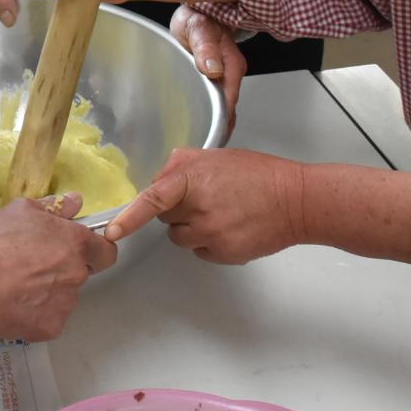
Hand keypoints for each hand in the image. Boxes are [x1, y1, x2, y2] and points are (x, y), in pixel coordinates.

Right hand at [0, 194, 117, 341]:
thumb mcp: (21, 210)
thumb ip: (53, 205)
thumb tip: (73, 201)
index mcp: (75, 243)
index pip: (106, 251)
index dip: (95, 250)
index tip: (80, 250)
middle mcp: (77, 273)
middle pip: (81, 273)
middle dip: (63, 269)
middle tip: (35, 264)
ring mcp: (66, 302)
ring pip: (64, 296)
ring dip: (49, 291)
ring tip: (19, 284)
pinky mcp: (52, 326)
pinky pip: (49, 318)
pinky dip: (36, 313)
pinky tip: (16, 303)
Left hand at [104, 148, 306, 264]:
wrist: (296, 201)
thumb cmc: (260, 175)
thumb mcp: (217, 157)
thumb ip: (183, 164)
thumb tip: (160, 176)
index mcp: (194, 179)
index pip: (153, 199)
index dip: (130, 216)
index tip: (113, 231)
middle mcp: (199, 209)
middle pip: (165, 217)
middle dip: (177, 209)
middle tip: (205, 197)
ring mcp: (211, 234)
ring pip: (180, 237)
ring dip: (192, 227)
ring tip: (221, 213)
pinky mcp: (223, 254)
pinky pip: (200, 251)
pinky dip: (209, 242)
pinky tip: (230, 227)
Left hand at [170, 5, 246, 134]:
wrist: (197, 12)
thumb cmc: (198, 18)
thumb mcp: (198, 28)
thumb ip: (204, 47)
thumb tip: (213, 68)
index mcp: (231, 65)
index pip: (229, 102)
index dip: (222, 122)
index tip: (212, 138)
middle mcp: (231, 74)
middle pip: (229, 110)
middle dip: (219, 129)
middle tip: (204, 149)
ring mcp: (225, 77)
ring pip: (223, 107)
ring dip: (215, 122)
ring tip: (203, 142)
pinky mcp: (216, 79)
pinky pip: (216, 101)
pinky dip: (210, 113)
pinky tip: (200, 122)